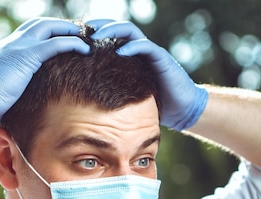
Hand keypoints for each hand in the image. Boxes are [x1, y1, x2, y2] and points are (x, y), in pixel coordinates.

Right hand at [0, 18, 89, 133]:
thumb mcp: (5, 92)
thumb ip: (17, 89)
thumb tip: (27, 103)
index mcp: (6, 50)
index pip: (31, 33)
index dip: (48, 33)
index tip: (64, 38)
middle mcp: (12, 43)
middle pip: (41, 24)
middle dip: (61, 26)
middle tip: (80, 32)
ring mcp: (19, 47)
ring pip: (49, 28)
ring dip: (69, 30)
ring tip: (86, 37)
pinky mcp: (26, 56)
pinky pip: (55, 44)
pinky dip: (72, 43)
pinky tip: (85, 48)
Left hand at [90, 21, 207, 130]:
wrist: (182, 110)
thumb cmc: (155, 106)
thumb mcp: (127, 98)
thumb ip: (110, 94)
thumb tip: (84, 106)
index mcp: (131, 56)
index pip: (111, 37)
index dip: (95, 34)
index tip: (77, 38)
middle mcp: (141, 50)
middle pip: (119, 28)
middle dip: (101, 25)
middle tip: (83, 29)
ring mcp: (151, 53)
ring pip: (130, 32)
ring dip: (113, 30)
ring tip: (96, 36)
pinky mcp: (162, 59)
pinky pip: (145, 47)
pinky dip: (132, 47)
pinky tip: (119, 52)